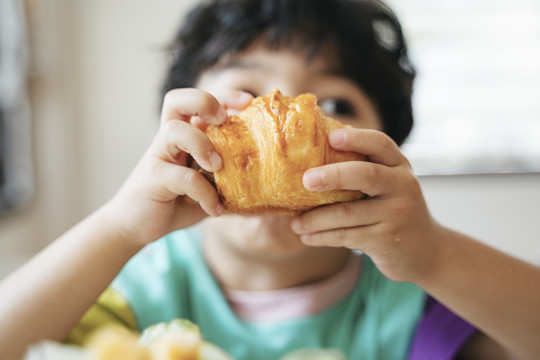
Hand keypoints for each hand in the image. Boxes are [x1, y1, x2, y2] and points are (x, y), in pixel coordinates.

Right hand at [105, 88, 252, 247]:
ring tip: (218, 166)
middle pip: (177, 100)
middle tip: (223, 120)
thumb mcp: (208, 185)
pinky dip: (205, 193)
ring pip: (174, 130)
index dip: (224, 95)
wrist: (137, 226)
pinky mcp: (153, 179)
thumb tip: (268, 181)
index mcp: (184, 135)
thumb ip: (229, 177)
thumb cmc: (177, 201)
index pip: (199, 102)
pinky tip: (216, 209)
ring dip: (201, 143)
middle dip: (203, 102)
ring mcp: (158, 156)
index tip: (248, 102)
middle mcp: (168, 139)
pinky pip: (182, 177)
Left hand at [290, 128, 444, 282]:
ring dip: (315, 219)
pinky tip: (306, 236)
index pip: (380, 144)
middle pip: (366, 175)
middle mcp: (402, 186)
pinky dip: (321, 236)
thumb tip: (313, 155)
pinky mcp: (386, 240)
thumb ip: (364, 169)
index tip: (330, 137)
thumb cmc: (394, 210)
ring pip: (347, 213)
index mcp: (400, 166)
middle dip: (332, 175)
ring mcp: (396, 215)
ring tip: (294, 223)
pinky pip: (346, 236)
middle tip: (305, 180)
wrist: (426, 251)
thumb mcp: (390, 185)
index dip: (356, 138)